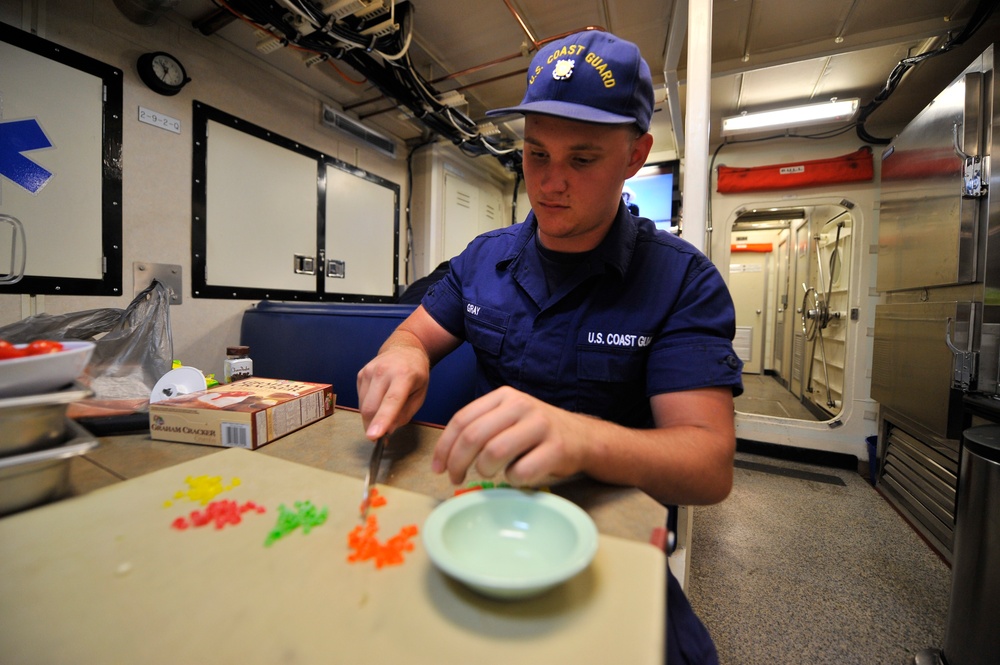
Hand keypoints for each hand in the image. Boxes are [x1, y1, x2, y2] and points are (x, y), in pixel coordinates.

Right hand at [357, 343, 429, 439]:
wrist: (404, 350)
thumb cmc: (416, 375)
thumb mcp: (420, 395)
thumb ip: (404, 415)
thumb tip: (387, 431)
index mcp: (404, 375)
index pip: (391, 401)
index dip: (382, 420)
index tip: (373, 437)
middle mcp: (383, 371)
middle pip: (371, 407)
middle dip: (373, 427)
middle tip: (381, 437)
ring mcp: (369, 371)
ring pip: (363, 406)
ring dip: (371, 418)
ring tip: (384, 411)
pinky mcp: (360, 374)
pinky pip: (360, 400)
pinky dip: (368, 407)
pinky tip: (379, 400)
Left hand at [432, 386, 588, 486]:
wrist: (582, 437)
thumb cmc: (537, 433)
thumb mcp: (509, 418)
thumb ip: (481, 426)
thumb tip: (446, 455)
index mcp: (504, 396)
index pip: (462, 419)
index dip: (444, 447)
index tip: (438, 467)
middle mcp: (521, 406)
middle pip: (474, 436)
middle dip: (457, 462)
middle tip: (455, 479)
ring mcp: (540, 426)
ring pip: (494, 452)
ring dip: (485, 470)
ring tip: (490, 474)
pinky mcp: (556, 448)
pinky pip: (520, 471)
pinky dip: (512, 480)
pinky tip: (517, 476)